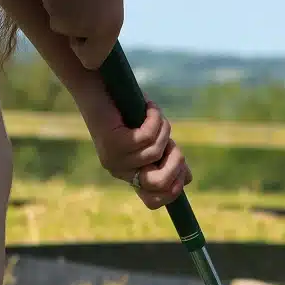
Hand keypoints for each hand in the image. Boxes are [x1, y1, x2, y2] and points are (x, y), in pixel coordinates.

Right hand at [38, 0, 123, 69]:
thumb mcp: (112, 8)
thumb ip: (100, 26)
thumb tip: (85, 37)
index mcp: (105, 33)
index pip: (90, 61)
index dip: (85, 48)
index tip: (85, 35)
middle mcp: (80, 29)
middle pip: (68, 34)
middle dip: (71, 20)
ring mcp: (60, 14)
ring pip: (56, 14)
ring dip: (61, 2)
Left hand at [81, 92, 192, 208]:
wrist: (96, 82)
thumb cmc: (127, 108)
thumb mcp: (153, 138)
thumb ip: (167, 158)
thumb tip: (188, 178)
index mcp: (129, 175)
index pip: (153, 202)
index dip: (173, 189)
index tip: (182, 168)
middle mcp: (119, 171)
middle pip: (159, 183)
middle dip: (176, 162)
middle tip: (172, 142)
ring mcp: (114, 159)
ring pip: (156, 152)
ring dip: (163, 130)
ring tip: (154, 113)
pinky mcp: (113, 142)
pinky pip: (146, 137)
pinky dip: (154, 118)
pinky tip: (149, 106)